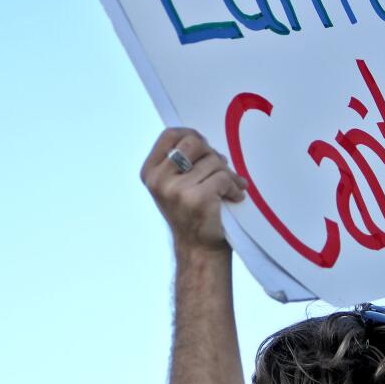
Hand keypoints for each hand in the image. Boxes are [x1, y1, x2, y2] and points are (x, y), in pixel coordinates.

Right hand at [141, 128, 247, 254]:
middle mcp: (158, 180)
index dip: (191, 134)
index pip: (169, 134)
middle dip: (212, 154)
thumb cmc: (191, 213)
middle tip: (219, 169)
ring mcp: (176, 190)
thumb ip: (180, 161)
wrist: (198, 249)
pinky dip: (234, 186)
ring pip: (214, 161)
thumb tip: (201, 139)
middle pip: (194, 142)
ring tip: (229, 187)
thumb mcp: (173, 184)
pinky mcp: (197, 198)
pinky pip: (224, 177)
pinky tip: (233, 196)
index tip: (204, 148)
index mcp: (150, 172)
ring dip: (227, 173)